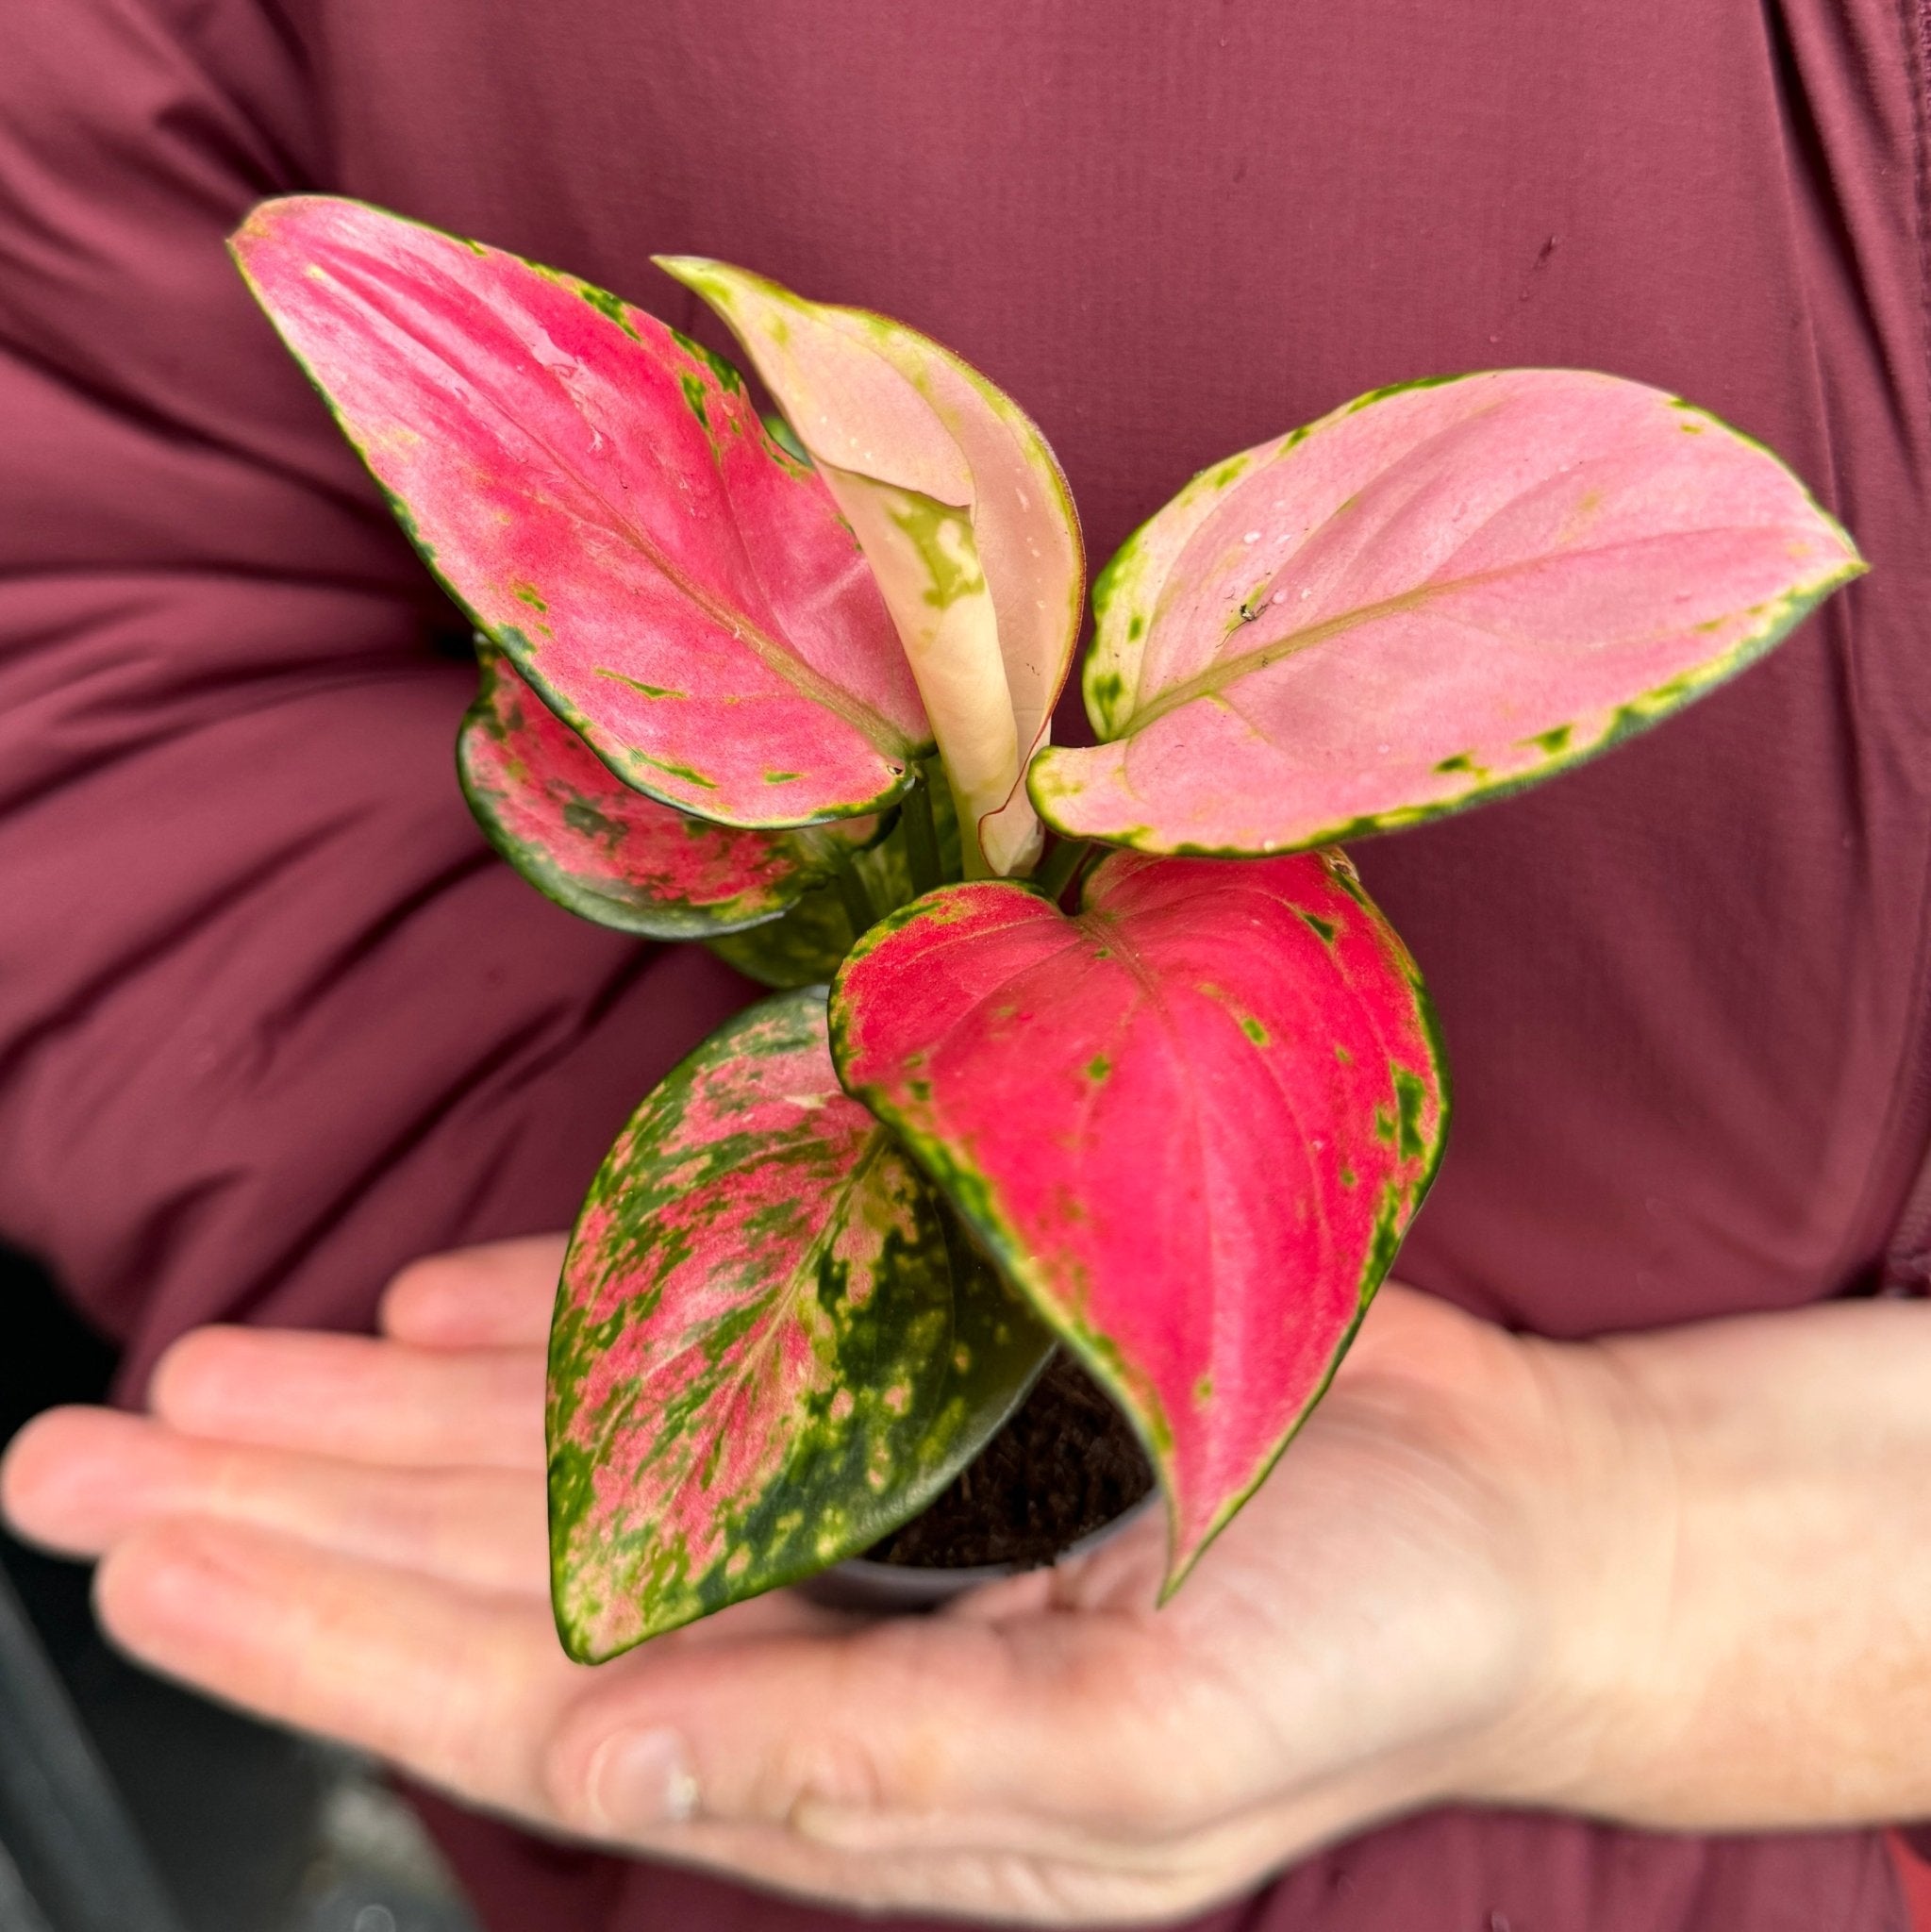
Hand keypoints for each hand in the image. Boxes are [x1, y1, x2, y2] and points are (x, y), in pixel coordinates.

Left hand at [0, 1243, 1676, 1922]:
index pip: (516, 1694)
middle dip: (279, 1515)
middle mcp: (819, 1622)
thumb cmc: (1364, 1651)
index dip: (314, 1632)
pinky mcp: (929, 1379)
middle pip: (492, 1566)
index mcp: (849, 1756)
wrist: (1513, 1525)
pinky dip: (570, 1328)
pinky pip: (712, 1342)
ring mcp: (866, 1493)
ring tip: (210, 1375)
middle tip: (80, 1453)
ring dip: (379, 1417)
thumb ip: (868, 1775)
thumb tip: (605, 1769)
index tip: (142, 1559)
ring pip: (565, 1451)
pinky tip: (444, 1313)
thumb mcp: (1136, 1772)